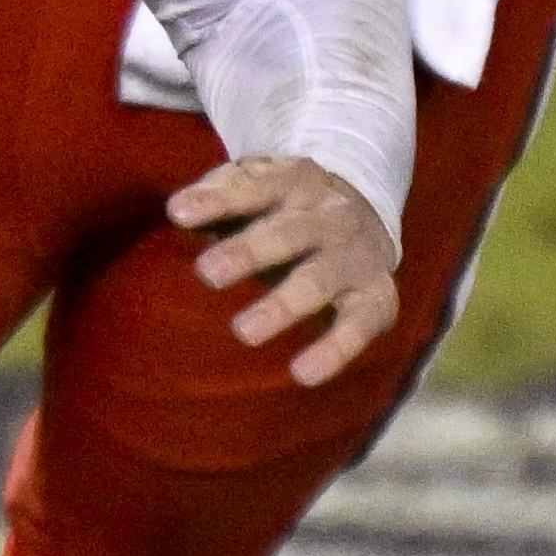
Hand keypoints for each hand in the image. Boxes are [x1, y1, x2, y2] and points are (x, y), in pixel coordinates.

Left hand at [166, 154, 399, 388]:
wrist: (366, 214)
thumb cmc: (286, 208)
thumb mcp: (257, 186)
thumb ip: (219, 196)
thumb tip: (179, 211)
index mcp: (297, 181)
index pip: (256, 187)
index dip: (218, 200)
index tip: (179, 214)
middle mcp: (333, 216)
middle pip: (289, 232)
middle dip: (249, 252)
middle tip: (207, 273)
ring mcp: (357, 257)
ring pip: (320, 280)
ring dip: (283, 305)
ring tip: (243, 332)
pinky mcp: (376, 298)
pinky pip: (359, 326)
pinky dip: (335, 350)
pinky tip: (303, 374)